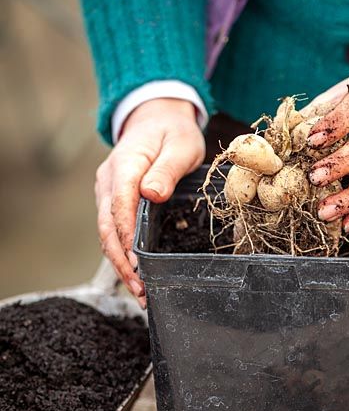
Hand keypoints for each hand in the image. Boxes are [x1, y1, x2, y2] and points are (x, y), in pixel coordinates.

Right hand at [95, 98, 204, 305]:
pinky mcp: (113, 201)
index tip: (137, 264)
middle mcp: (109, 182)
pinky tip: (136, 275)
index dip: (126, 238)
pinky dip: (122, 255)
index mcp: (125, 166)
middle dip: (121, 263)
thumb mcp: (180, 145)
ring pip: (107, 235)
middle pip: (107, 228)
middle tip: (140, 290)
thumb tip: (151, 193)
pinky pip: (113, 231)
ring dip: (120, 265)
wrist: (156, 119)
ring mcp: (107, 193)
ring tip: (140, 292)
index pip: (119, 207)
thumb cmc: (172, 132)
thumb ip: (167, 169)